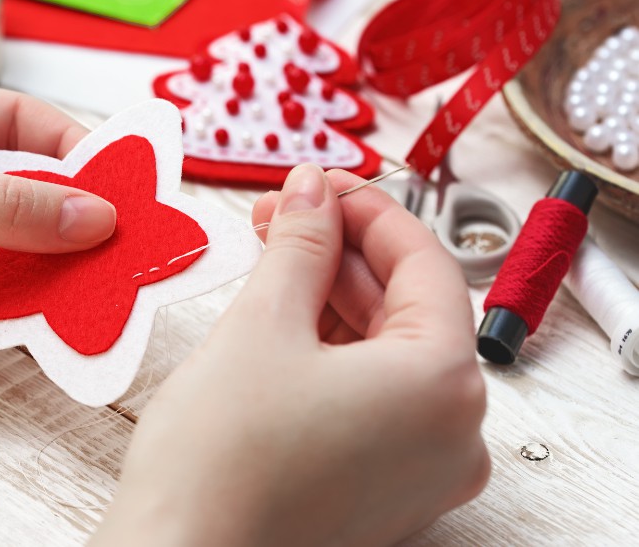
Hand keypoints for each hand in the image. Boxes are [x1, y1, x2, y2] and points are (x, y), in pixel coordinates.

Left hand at [0, 86, 114, 402]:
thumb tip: (91, 213)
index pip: (10, 123)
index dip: (68, 144)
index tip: (118, 177)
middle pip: (20, 190)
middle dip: (72, 214)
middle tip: (127, 238)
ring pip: (10, 251)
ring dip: (53, 268)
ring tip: (103, 283)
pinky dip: (19, 311)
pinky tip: (51, 318)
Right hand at [92, 164, 488, 546]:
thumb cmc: (220, 463)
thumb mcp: (263, 324)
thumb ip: (301, 244)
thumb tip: (314, 190)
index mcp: (444, 385)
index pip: (423, 262)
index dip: (367, 209)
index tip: (320, 184)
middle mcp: (452, 434)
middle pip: (407, 307)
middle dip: (340, 253)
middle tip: (283, 218)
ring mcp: (420, 469)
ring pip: (387, 352)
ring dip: (333, 298)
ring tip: (275, 261)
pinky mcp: (382, 488)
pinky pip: (373, 396)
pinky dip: (334, 351)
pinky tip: (286, 318)